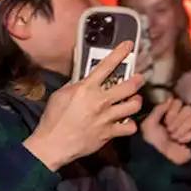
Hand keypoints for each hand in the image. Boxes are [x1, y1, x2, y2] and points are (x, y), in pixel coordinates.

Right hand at [23, 42, 144, 170]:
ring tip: (134, 100)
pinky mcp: (109, 133)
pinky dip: (129, 125)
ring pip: (134, 105)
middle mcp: (100, 101)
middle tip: (138, 79)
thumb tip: (84, 78)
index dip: (120, 53)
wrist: (53, 144)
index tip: (129, 45)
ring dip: (136, 101)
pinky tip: (125, 123)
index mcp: (86, 88)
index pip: (107, 65)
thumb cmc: (53, 119)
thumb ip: (75, 85)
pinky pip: (129, 128)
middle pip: (129, 86)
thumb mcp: (60, 95)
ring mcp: (107, 118)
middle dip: (137, 80)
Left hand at [141, 98, 190, 164]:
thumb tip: (170, 98)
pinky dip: (189, 136)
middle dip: (178, 121)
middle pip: (190, 108)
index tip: (165, 121)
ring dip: (183, 129)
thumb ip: (159, 108)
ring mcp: (190, 127)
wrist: (161, 158)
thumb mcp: (149, 123)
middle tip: (170, 130)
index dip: (173, 111)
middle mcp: (181, 118)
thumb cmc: (153, 141)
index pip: (179, 102)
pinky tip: (182, 142)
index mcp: (169, 113)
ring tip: (175, 138)